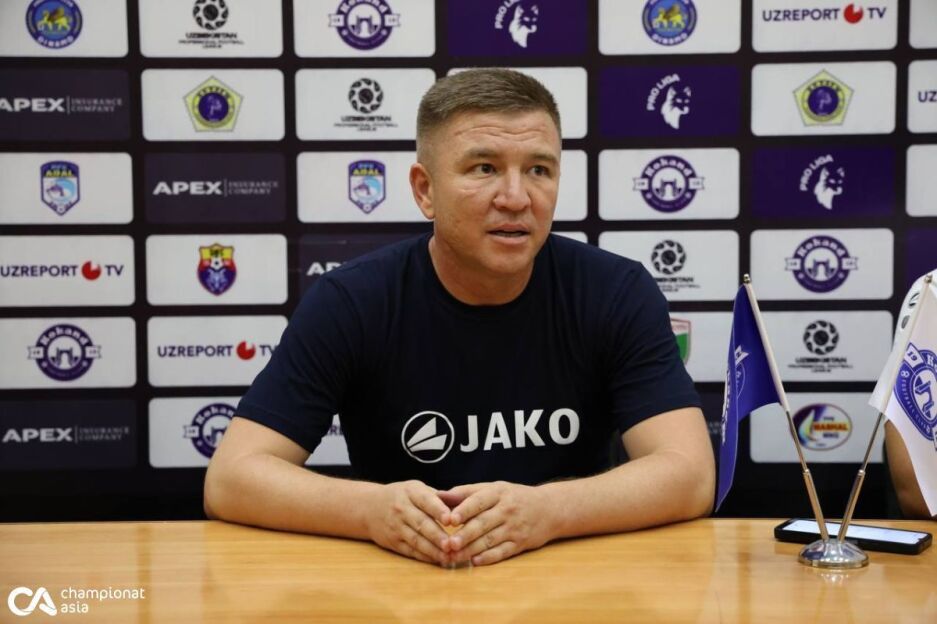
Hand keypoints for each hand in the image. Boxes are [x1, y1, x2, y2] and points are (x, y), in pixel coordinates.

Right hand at [365, 480, 453, 564]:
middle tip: (452, 544)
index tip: (451, 519)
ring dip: (433, 550)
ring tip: (448, 557)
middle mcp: (402, 509)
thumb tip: (464, 504)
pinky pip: (410, 550)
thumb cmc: (402, 496)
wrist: (370, 507)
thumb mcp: (417, 489)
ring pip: (416, 540)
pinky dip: (424, 556)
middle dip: (437, 535)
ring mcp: (396, 527)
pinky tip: (437, 560)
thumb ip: (439, 497)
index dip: (438, 510)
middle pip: (421, 523)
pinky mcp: (393, 542)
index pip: (426, 500)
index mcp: (411, 492)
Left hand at [438, 481, 554, 565]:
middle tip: (448, 544)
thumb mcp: (493, 489)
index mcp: (498, 493)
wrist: (548, 509)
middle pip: (483, 523)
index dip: (464, 510)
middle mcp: (507, 510)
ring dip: (471, 549)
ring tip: (454, 556)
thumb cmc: (513, 497)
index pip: (479, 501)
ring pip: (490, 540)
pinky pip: (502, 552)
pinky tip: (475, 562)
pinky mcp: (520, 544)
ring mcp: (514, 528)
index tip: (449, 519)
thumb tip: (438, 495)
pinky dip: (488, 558)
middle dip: (465, 535)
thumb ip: (465, 492)